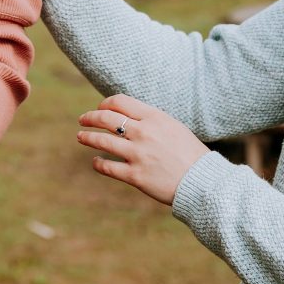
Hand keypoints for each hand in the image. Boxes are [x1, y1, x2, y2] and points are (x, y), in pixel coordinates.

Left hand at [76, 95, 209, 206]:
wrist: (202, 181)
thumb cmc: (190, 154)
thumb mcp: (173, 127)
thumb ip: (151, 120)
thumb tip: (129, 116)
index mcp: (154, 117)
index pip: (120, 102)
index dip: (105, 104)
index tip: (100, 108)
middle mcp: (143, 133)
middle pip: (106, 118)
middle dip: (90, 117)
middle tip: (82, 120)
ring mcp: (137, 154)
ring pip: (102, 141)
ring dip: (88, 137)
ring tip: (80, 137)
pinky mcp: (135, 175)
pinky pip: (108, 167)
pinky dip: (98, 163)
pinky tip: (95, 161)